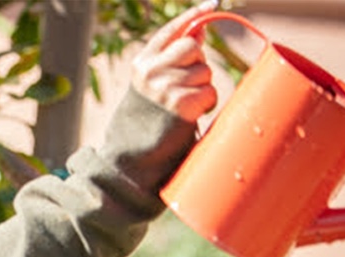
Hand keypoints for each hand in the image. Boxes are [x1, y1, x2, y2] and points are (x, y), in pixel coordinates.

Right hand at [131, 0, 217, 121]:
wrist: (132, 155)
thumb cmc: (148, 118)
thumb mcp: (152, 84)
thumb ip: (172, 58)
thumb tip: (200, 31)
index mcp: (142, 64)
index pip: (170, 32)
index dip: (193, 16)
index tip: (212, 4)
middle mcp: (150, 72)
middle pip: (192, 48)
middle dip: (198, 64)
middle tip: (186, 85)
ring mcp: (164, 87)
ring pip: (204, 70)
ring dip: (203, 87)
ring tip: (185, 104)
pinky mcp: (180, 104)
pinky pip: (209, 92)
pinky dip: (207, 104)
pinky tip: (192, 114)